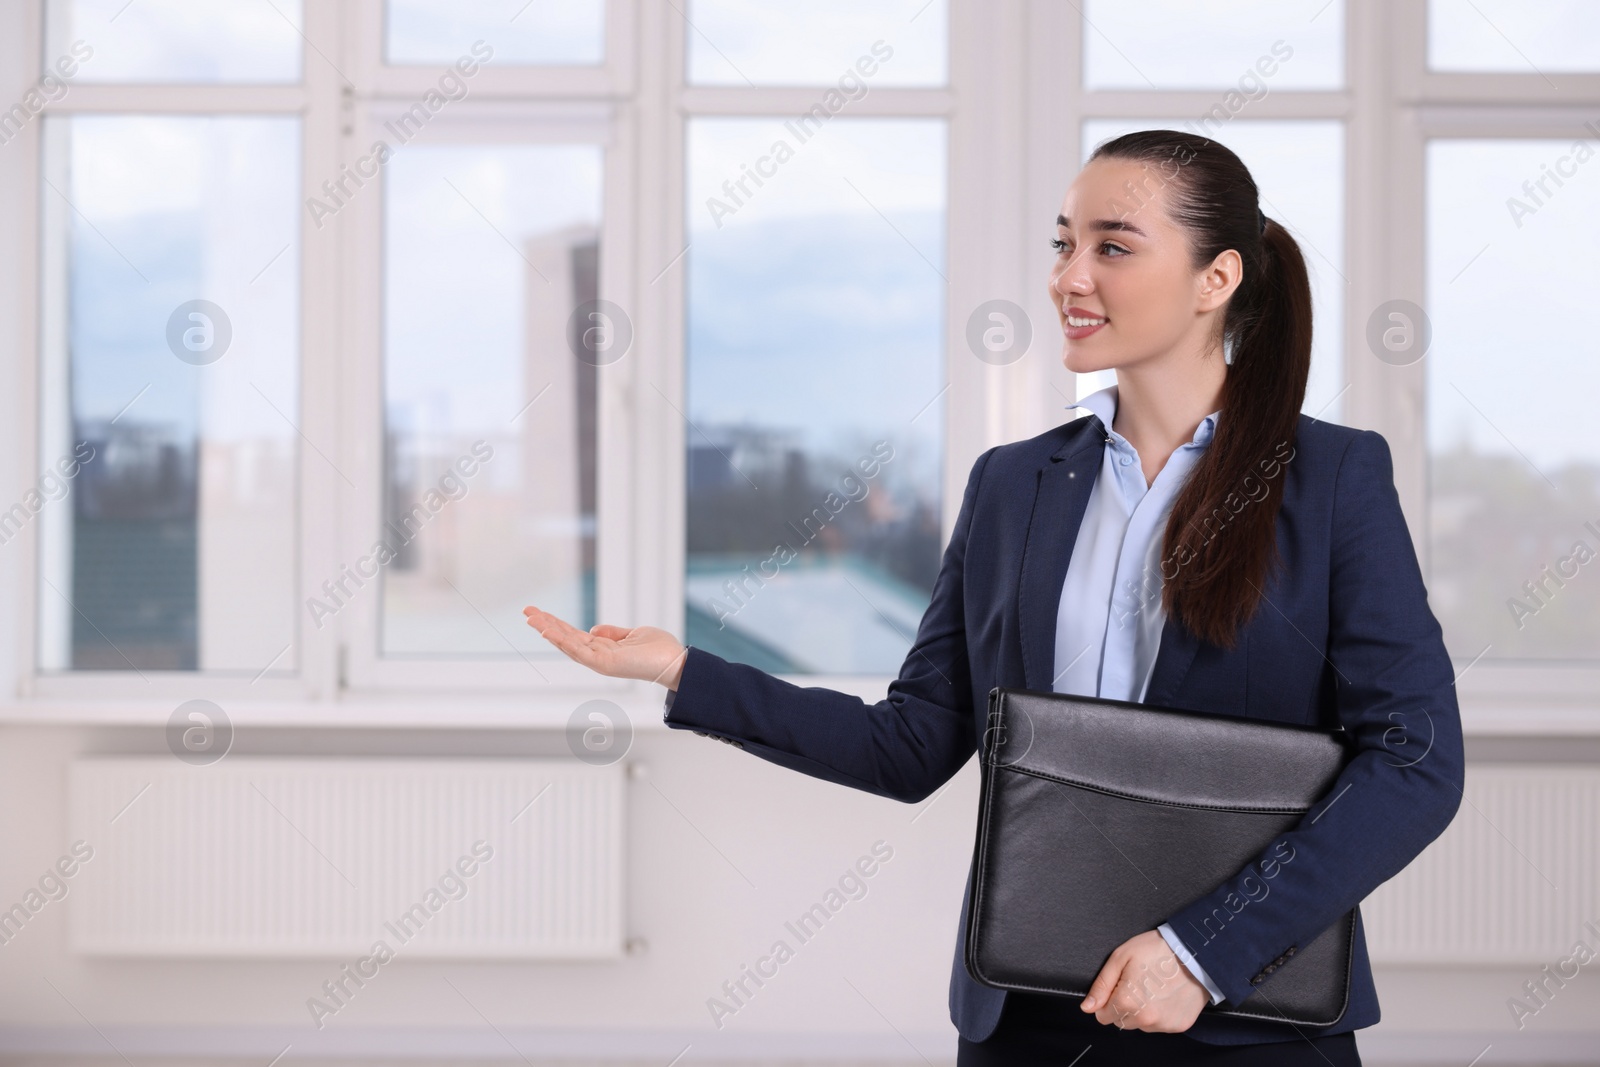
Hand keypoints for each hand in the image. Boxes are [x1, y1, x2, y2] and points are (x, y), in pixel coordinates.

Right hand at [523, 606, 687, 689]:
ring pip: (568, 645)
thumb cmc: (658, 650)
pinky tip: (549, 631)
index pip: (574, 635)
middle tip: (526, 611)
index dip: (556, 624)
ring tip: (531, 619)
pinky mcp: (604, 663)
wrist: (676, 661)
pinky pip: (579, 651)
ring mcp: (599, 661)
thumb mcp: (632, 634)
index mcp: (603, 649)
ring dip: (549, 631)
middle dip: (545, 625)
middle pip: (566, 639)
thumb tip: (594, 629)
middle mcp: (597, 656)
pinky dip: (562, 641)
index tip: (539, 612)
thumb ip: (612, 633)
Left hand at [1081, 929, 1208, 1032]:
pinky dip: (1160, 1014)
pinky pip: (1160, 1025)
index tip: (1119, 986)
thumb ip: (1101, 985)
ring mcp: (1163, 1024)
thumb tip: (1087, 1007)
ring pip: (1140, 1025)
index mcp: (1127, 1002)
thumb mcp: (1120, 958)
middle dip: (1123, 1006)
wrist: (1195, 952)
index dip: (1107, 1000)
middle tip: (1137, 983)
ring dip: (1141, 1012)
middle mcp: (1145, 1019)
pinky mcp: (1178, 1026)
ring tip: (1153, 988)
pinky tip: (1165, 995)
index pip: (1102, 1016)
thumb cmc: (1157, 950)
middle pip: (1121, 1021)